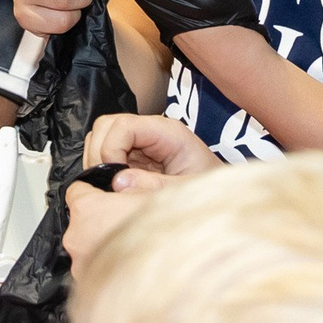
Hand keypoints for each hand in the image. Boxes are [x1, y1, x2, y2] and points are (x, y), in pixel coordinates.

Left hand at [63, 181, 157, 275]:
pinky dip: (104, 265)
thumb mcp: (154, 195)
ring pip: (85, 245)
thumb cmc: (162, 237)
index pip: (75, 190)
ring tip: (128, 247)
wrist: (166, 277)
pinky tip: (126, 265)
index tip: (102, 195)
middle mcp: (75, 235)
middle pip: (80, 220)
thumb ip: (133, 184)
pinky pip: (89, 267)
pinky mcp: (84, 282)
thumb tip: (122, 183)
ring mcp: (78, 262)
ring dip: (100, 244)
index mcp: (87, 208)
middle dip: (98, 220)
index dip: (91, 191)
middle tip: (123, 223)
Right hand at [83, 113, 220, 177]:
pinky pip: (107, 153)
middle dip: (99, 153)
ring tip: (109, 186)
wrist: (224, 197)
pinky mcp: (135, 156)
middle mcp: (151, 131)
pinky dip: (102, 168)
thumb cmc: (212, 190)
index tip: (113, 176)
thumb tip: (118, 181)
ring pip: (102, 137)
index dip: (110, 148)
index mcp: (167, 132)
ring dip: (97, 160)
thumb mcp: (188, 190)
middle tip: (105, 183)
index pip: (123, 125)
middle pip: (107, 125)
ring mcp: (141, 142)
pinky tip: (113, 187)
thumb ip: (155, 186)